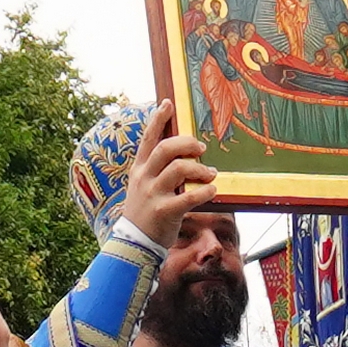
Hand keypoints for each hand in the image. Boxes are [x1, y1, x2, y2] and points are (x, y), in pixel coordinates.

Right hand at [117, 100, 216, 248]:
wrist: (134, 242)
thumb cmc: (146, 211)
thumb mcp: (144, 186)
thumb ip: (157, 169)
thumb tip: (181, 152)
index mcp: (139, 169)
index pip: (148, 138)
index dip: (157, 119)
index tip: (167, 104)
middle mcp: (144, 178)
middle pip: (166, 149)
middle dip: (187, 144)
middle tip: (201, 148)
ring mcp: (153, 195)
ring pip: (179, 169)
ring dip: (200, 168)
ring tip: (210, 173)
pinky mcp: (164, 212)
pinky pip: (188, 197)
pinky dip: (205, 191)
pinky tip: (212, 190)